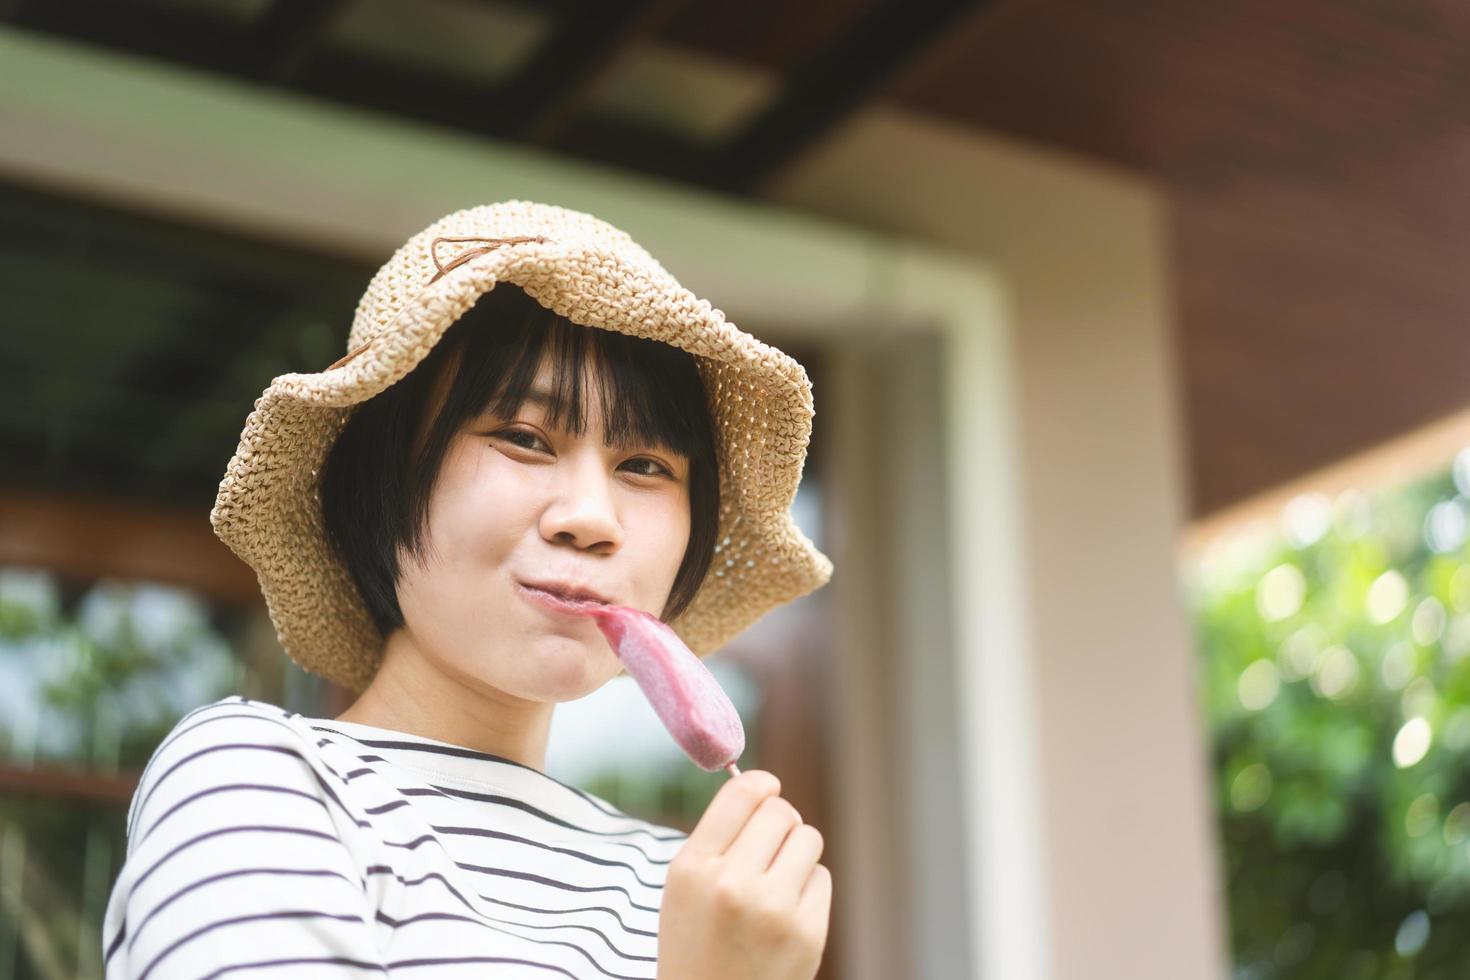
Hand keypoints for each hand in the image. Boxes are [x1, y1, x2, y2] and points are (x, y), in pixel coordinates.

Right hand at [656, 770, 830, 979]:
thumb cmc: (698, 943)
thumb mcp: (684, 888)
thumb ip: (717, 837)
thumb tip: (765, 786)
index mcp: (692, 869)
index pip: (740, 794)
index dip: (761, 784)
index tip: (768, 788)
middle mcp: (731, 885)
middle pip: (781, 812)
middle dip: (780, 823)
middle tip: (768, 846)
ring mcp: (773, 910)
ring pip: (808, 839)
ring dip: (796, 854)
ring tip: (775, 883)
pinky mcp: (807, 933)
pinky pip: (822, 877)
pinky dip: (809, 889)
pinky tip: (786, 915)